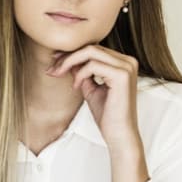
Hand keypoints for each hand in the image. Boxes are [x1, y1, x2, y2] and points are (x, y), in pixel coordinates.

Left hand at [47, 45, 146, 181]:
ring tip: (59, 74)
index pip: (95, 49)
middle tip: (52, 69)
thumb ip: (82, 71)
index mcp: (124, 63)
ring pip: (91, 52)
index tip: (55, 61)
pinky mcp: (122, 75)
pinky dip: (79, 74)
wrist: (119, 134)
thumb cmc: (107, 114)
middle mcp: (129, 61)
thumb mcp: (90, 87)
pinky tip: (76, 86)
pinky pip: (93, 65)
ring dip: (70, 62)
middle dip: (68, 57)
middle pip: (91, 47)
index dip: (72, 53)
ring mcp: (127, 67)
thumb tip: (67, 57)